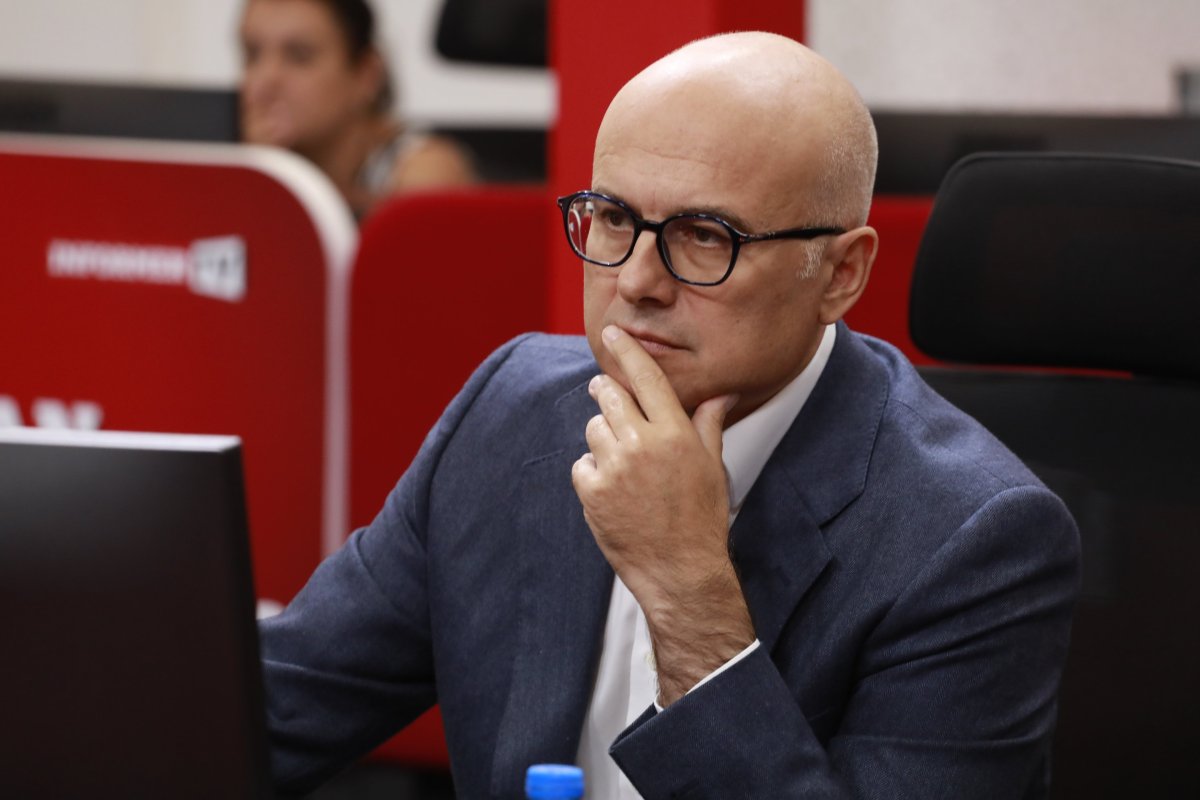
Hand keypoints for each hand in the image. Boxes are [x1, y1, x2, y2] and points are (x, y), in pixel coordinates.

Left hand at [572, 325, 754, 703]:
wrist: (680, 570)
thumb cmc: (702, 518)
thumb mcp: (712, 466)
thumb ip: (709, 423)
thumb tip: (721, 393)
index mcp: (675, 433)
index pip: (646, 377)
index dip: (627, 351)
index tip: (613, 333)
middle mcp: (642, 444)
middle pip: (610, 396)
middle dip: (605, 391)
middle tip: (605, 392)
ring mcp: (614, 467)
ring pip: (594, 428)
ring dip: (604, 438)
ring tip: (624, 463)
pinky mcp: (592, 491)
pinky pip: (582, 464)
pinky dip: (593, 473)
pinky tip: (613, 490)